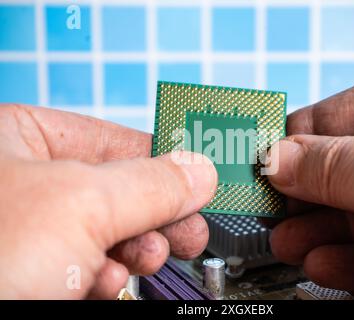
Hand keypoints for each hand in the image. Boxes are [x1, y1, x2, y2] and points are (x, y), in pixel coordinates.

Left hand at [0, 105, 216, 298]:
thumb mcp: (83, 206)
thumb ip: (152, 184)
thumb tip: (198, 172)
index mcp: (20, 138)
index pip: (117, 139)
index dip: (165, 159)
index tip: (202, 176)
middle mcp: (26, 181)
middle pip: (119, 189)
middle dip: (156, 214)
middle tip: (189, 228)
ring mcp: (32, 229)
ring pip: (109, 231)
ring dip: (134, 249)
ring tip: (143, 260)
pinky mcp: (38, 270)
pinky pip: (91, 263)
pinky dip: (107, 276)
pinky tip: (101, 284)